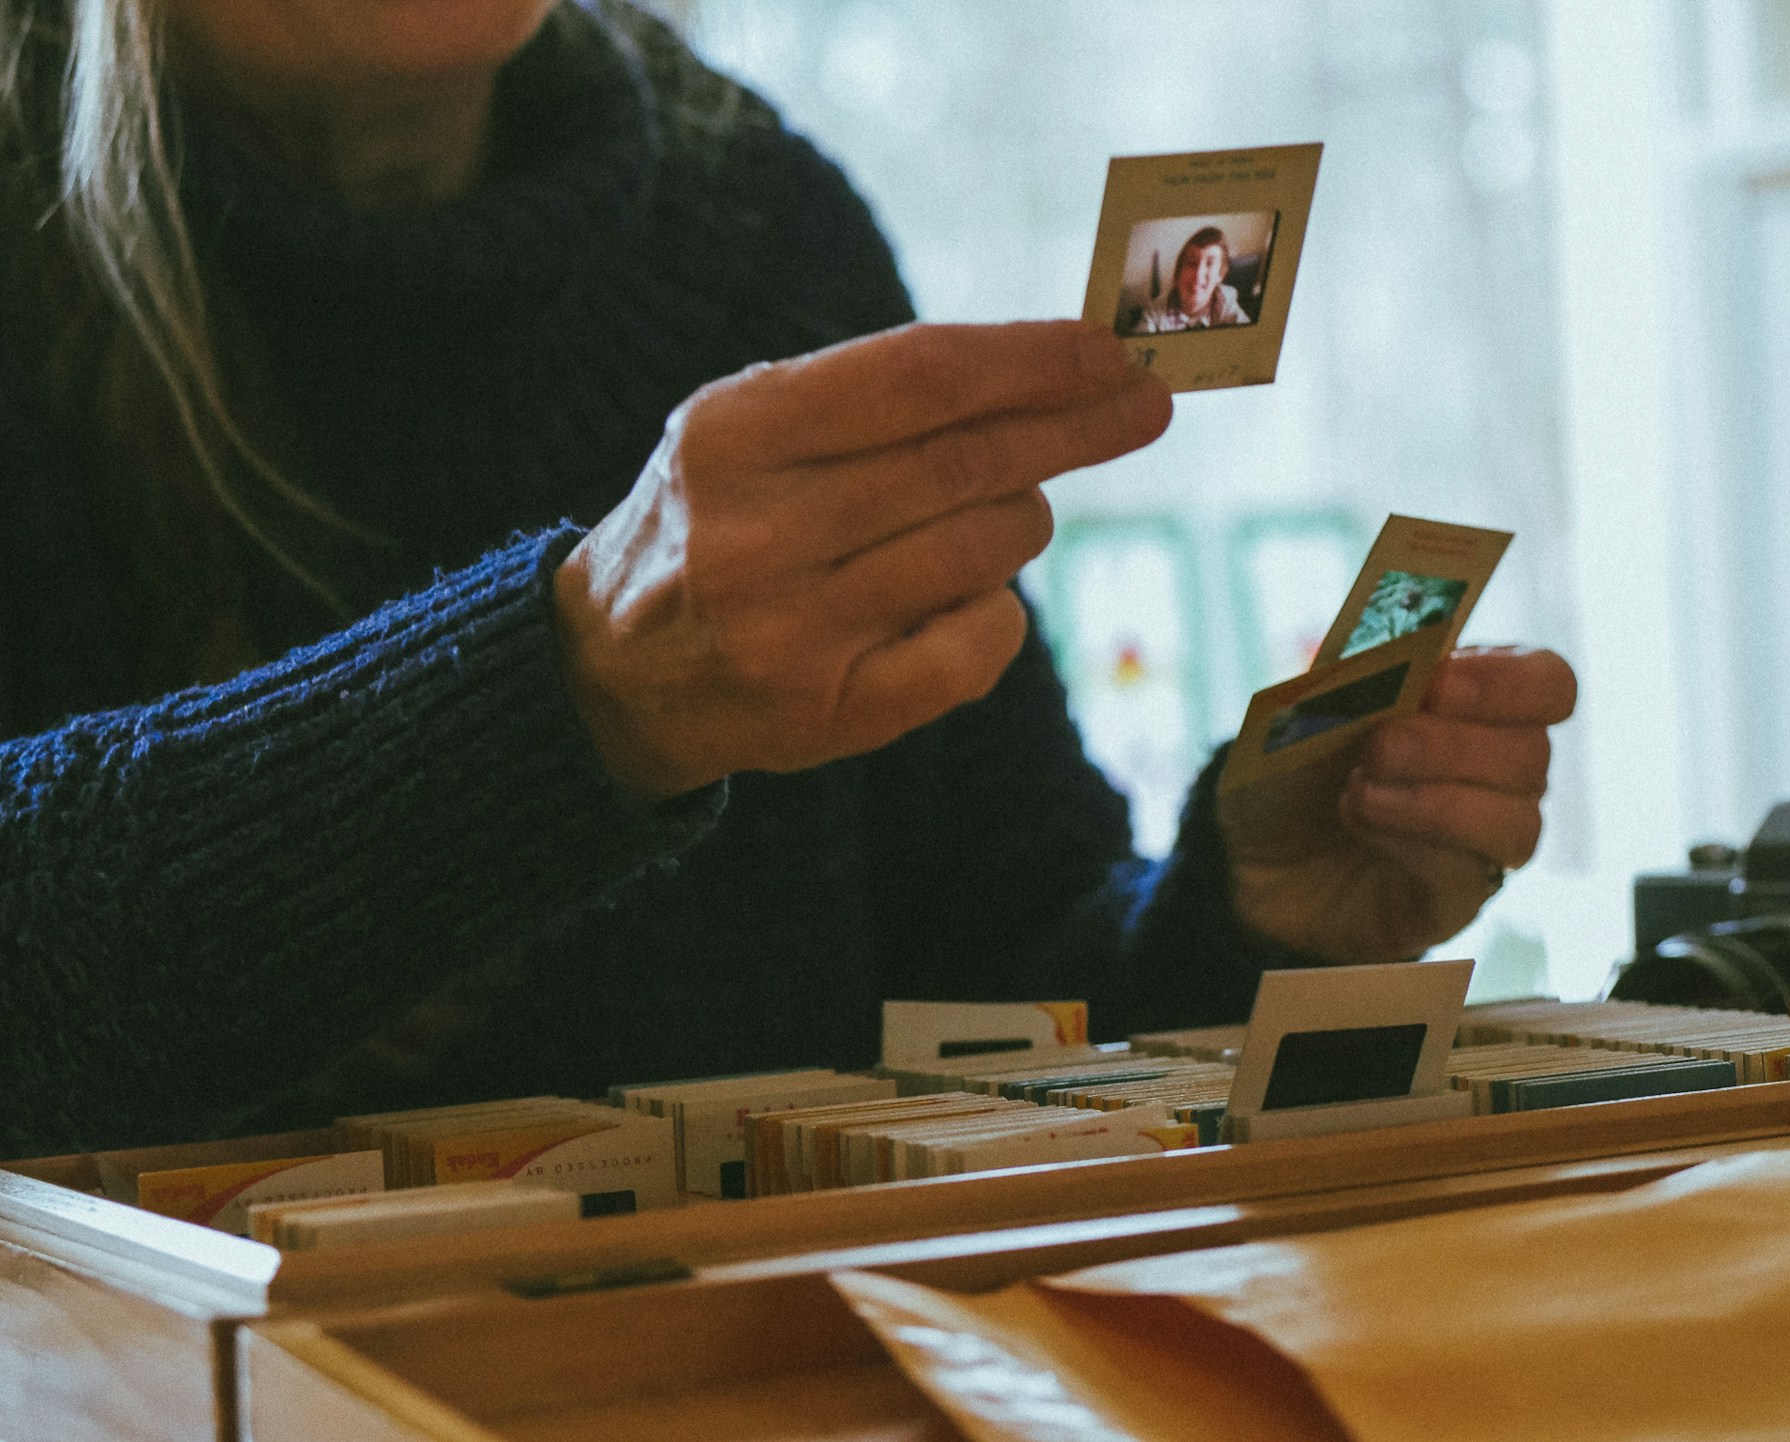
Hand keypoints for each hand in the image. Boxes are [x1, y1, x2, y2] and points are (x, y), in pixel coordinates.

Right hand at [553, 320, 1173, 798]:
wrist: (613, 673)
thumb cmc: (715, 522)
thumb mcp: (751, 429)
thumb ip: (875, 395)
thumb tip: (1050, 367)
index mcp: (733, 435)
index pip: (920, 378)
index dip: (1032, 359)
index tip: (1109, 349)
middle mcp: (757, 534)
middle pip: (965, 463)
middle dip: (1072, 428)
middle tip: (1141, 407)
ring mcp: (792, 633)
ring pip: (982, 552)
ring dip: (1022, 521)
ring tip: (1002, 513)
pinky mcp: (829, 715)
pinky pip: (977, 647)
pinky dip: (997, 613)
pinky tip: (967, 599)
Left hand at [1226, 646, 1577, 963]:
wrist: (1242, 854)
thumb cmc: (1289, 770)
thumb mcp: (1306, 711)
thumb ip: (1358, 680)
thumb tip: (1402, 662)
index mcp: (1474, 704)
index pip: (1547, 686)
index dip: (1506, 682)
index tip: (1437, 681)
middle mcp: (1495, 772)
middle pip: (1531, 754)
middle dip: (1450, 745)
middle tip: (1377, 746)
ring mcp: (1480, 842)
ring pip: (1516, 822)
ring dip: (1434, 801)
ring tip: (1357, 790)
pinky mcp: (1453, 900)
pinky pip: (1468, 875)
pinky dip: (1412, 843)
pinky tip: (1359, 821)